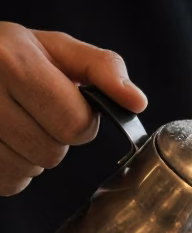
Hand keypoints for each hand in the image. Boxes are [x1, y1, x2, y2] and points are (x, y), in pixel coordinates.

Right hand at [0, 23, 146, 195]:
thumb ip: (103, 68)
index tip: (65, 105)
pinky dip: (13, 170)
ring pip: (29, 171)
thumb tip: (137, 102)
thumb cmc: (13, 55)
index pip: (74, 124)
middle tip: (35, 113)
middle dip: (55, 138)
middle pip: (52, 152)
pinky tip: (4, 141)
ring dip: (33, 155)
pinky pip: (8, 183)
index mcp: (15, 61)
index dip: (80, 120)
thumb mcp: (57, 49)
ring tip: (16, 124)